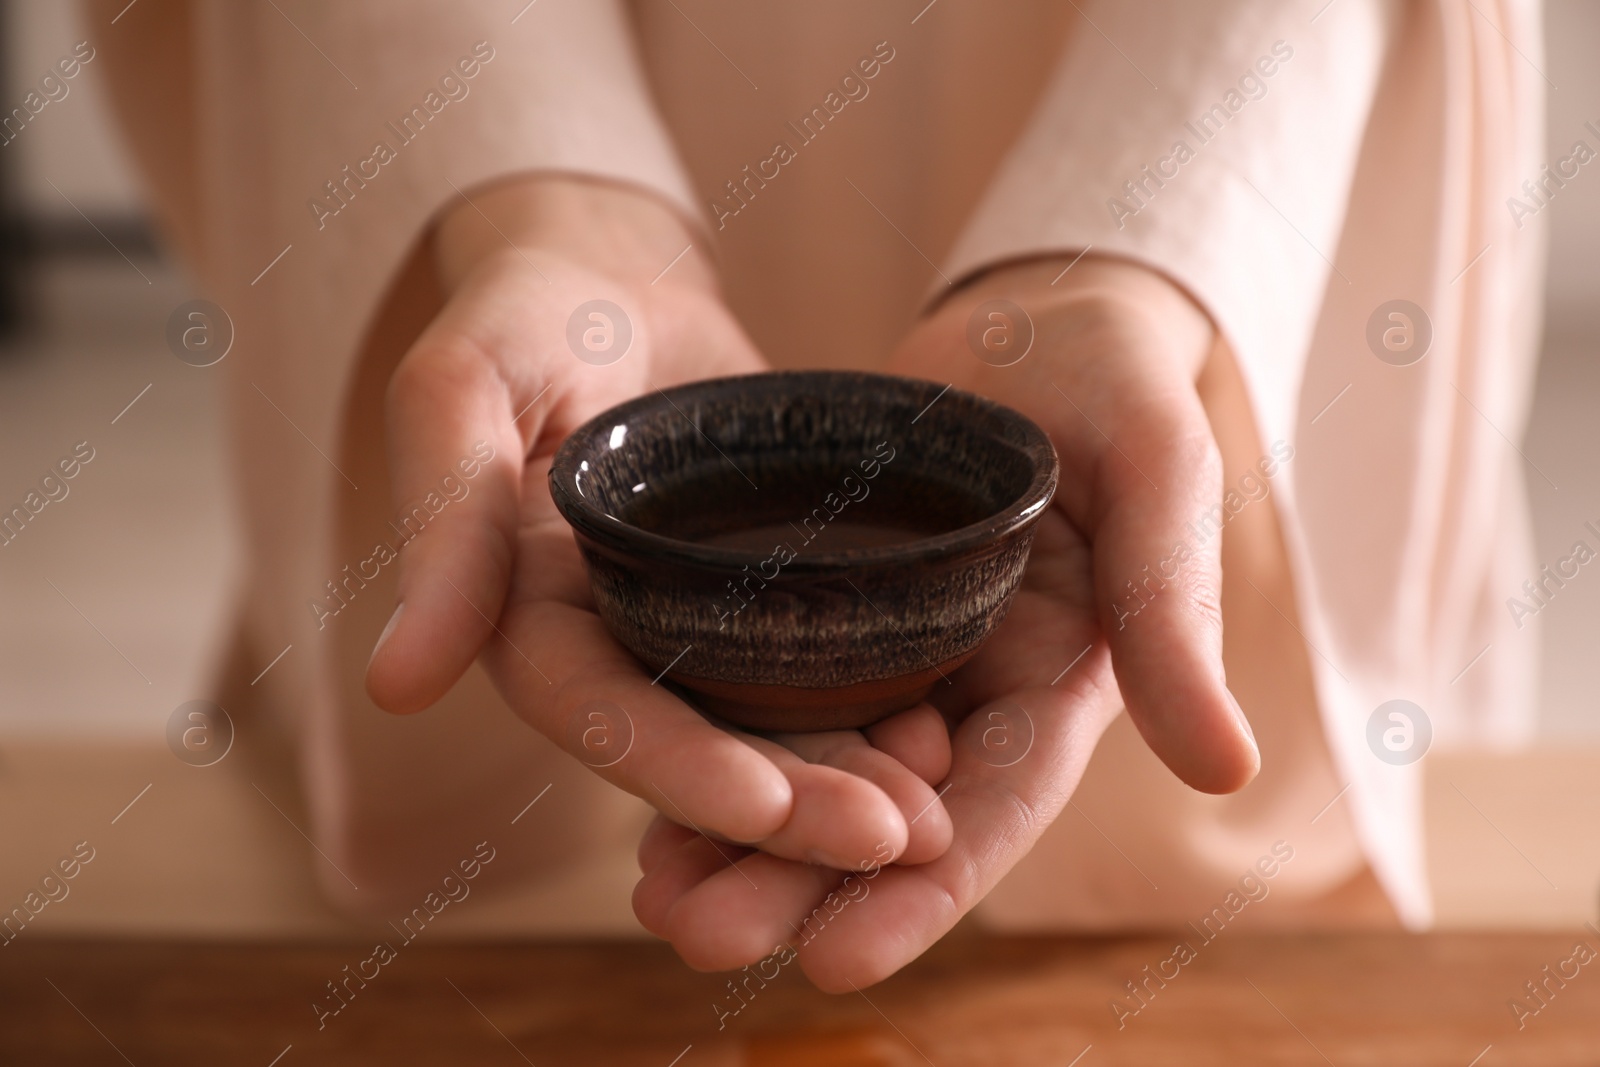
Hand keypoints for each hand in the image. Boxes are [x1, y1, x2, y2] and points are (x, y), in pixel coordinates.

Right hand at [364, 176, 951, 873]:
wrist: (612, 270)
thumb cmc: (524, 310)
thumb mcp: (463, 388)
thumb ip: (444, 524)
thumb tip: (396, 687)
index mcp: (524, 615)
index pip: (596, 712)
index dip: (675, 765)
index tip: (769, 807)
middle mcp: (608, 641)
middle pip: (696, 744)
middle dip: (788, 803)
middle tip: (897, 840)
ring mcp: (688, 623)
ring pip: (763, 725)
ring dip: (843, 778)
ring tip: (936, 820)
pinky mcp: (760, 592)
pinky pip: (813, 665)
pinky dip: (873, 705)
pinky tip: (949, 737)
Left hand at [632, 255, 1260, 988]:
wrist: (1038, 320)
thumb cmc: (1115, 381)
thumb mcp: (1156, 477)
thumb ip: (1171, 614)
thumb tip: (1228, 769)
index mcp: (1054, 681)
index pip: (991, 808)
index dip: (922, 890)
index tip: (837, 961)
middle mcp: (970, 691)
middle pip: (884, 813)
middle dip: (797, 884)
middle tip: (699, 941)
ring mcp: (897, 655)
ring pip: (814, 769)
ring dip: (738, 840)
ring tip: (652, 901)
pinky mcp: (833, 610)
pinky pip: (770, 692)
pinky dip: (715, 746)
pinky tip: (645, 801)